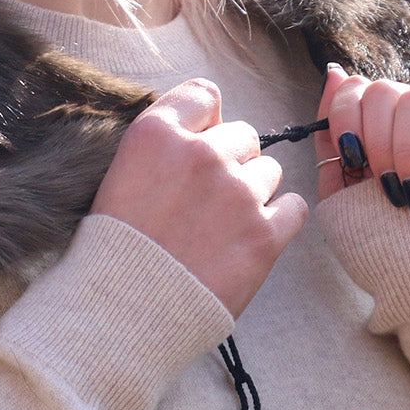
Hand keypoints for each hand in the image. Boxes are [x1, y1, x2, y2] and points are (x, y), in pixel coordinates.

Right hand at [91, 79, 307, 316]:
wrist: (120, 315)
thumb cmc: (114, 248)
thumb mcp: (121, 175)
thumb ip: (164, 144)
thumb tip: (208, 129)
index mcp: (156, 133)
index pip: (204, 95)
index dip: (204, 122)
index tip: (198, 146)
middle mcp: (201, 154)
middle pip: (243, 135)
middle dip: (231, 161)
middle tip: (207, 200)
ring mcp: (237, 193)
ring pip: (270, 171)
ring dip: (254, 192)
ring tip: (223, 226)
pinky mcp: (264, 235)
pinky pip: (294, 208)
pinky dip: (280, 221)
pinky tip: (252, 238)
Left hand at [316, 64, 409, 208]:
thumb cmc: (392, 227)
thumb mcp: (348, 189)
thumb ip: (331, 138)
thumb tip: (334, 72)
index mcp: (379, 119)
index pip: (353, 87)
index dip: (345, 119)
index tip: (353, 160)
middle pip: (381, 90)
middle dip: (377, 145)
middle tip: (389, 189)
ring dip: (408, 156)